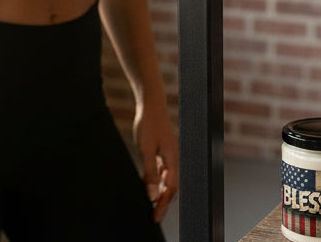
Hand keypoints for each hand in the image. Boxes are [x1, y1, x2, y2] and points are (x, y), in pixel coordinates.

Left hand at [134, 101, 178, 222]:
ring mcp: (170, 155)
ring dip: (160, 193)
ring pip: (167, 180)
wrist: (150, 104)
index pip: (171, 188)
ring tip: (151, 207)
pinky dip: (158, 182)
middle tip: (153, 216)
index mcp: (173, 159)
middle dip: (163, 202)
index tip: (155, 216)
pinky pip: (163, 172)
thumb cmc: (148, 124)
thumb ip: (149, 173)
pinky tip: (149, 188)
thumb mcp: (145, 149)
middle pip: (171, 187)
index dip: (163, 204)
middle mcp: (175, 159)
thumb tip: (152, 195)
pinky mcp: (164, 152)